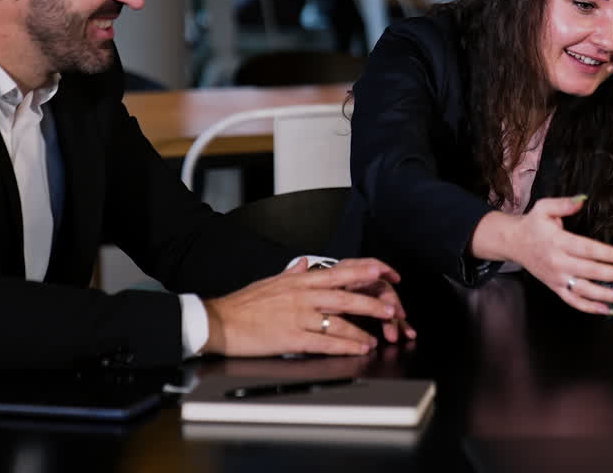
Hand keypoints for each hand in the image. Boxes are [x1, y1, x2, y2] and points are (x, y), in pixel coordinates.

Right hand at [201, 258, 403, 356]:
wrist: (220, 320)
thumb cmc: (243, 303)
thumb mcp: (270, 280)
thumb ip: (291, 272)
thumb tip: (303, 263)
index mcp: (299, 279)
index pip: (340, 270)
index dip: (365, 270)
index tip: (385, 271)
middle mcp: (302, 294)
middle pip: (345, 295)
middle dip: (372, 301)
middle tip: (392, 307)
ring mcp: (298, 316)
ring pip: (339, 320)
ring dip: (362, 329)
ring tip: (378, 336)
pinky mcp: (291, 337)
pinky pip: (325, 342)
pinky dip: (344, 346)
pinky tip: (357, 349)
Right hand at [471, 195, 612, 314]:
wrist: (512, 242)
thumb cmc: (532, 224)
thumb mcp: (544, 207)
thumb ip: (564, 204)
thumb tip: (583, 199)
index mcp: (558, 242)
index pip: (589, 250)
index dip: (611, 254)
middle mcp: (559, 263)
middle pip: (592, 271)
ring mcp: (557, 278)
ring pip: (585, 291)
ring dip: (608, 296)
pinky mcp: (555, 287)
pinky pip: (574, 301)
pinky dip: (590, 308)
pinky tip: (608, 311)